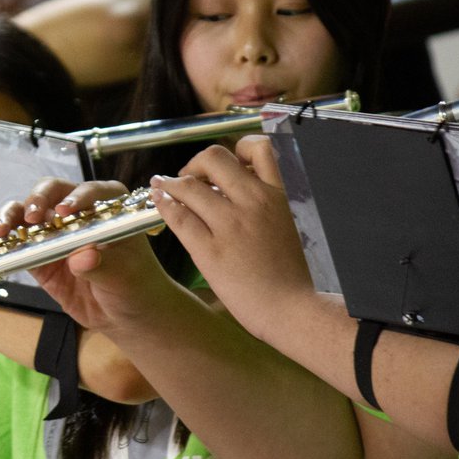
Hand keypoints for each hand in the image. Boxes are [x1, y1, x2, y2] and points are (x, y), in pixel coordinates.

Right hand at [0, 178, 182, 334]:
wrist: (126, 314)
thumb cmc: (135, 285)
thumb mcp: (125, 275)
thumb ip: (103, 265)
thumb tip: (83, 257)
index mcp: (108, 205)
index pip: (89, 191)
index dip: (75, 198)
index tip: (64, 212)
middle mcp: (77, 211)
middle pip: (50, 193)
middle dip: (36, 201)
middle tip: (31, 217)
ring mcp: (55, 232)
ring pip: (26, 213)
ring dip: (9, 217)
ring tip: (0, 231)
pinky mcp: (39, 255)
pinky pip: (17, 243)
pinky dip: (1, 241)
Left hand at [151, 137, 314, 338]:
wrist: (296, 310)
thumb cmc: (298, 272)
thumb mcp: (296, 221)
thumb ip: (273, 198)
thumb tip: (245, 182)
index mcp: (282, 193)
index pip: (258, 147)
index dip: (237, 151)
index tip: (229, 165)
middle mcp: (256, 201)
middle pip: (215, 158)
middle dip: (198, 163)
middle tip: (192, 178)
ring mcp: (232, 225)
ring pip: (190, 185)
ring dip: (173, 182)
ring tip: (166, 187)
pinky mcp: (211, 251)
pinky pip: (178, 216)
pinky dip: (164, 204)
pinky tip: (160, 202)